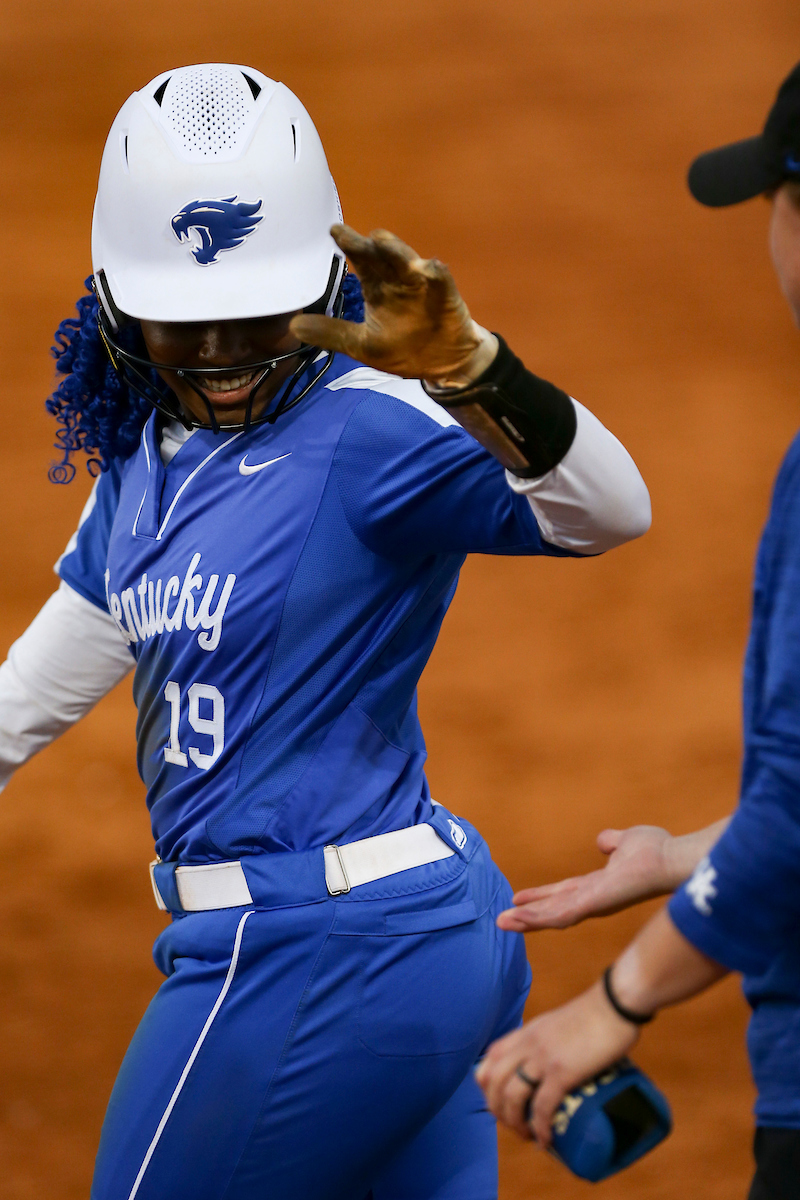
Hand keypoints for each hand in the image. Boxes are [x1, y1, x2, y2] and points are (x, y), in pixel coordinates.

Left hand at [289, 224, 497, 385]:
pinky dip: (436, 274)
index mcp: (377, 288)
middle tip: (346, 235)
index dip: (348, 245)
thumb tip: (294, 327)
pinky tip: (430, 268)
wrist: (443, 364)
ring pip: (408, 262)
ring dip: (396, 251)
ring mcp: (422, 286)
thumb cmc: (404, 349)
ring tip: (382, 241)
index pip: (361, 261)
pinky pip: (441, 282)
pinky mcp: (445, 297)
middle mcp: (397, 281)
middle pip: (381, 257)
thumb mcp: (362, 345)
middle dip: (366, 245)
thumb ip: (332, 334)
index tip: (333, 232)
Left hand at [475, 982, 638, 1144]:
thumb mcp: (559, 1023)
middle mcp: (528, 1044)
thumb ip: (550, 1039)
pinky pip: (542, 1107)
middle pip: (493, 1081)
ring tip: (528, 1135)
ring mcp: (543, 1058)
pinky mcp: (563, 1072)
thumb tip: (556, 1062)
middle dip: (497, 1109)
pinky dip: (540, 1128)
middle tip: (514, 1124)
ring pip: (511, 1096)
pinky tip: (546, 1140)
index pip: (490, 1057)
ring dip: (515, 1122)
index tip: (500, 1099)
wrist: (616, 1004)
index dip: (487, 1083)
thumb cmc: (596, 1013)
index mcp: (527, 1031)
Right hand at [497, 826, 673, 931]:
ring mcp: (592, 904)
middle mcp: (593, 899)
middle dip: (528, 915)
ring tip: (502, 922)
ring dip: (528, 920)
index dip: (541, 897)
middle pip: (554, 909)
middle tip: (501, 920)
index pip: (563, 894)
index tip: (517, 899)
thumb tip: (604, 841)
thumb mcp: (626, 841)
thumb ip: (612, 842)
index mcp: (598, 886)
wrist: (672, 859)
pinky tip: (519, 918)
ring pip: (553, 916)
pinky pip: (560, 914)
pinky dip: (538, 917)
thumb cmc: (657, 850)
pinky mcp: (593, 903)